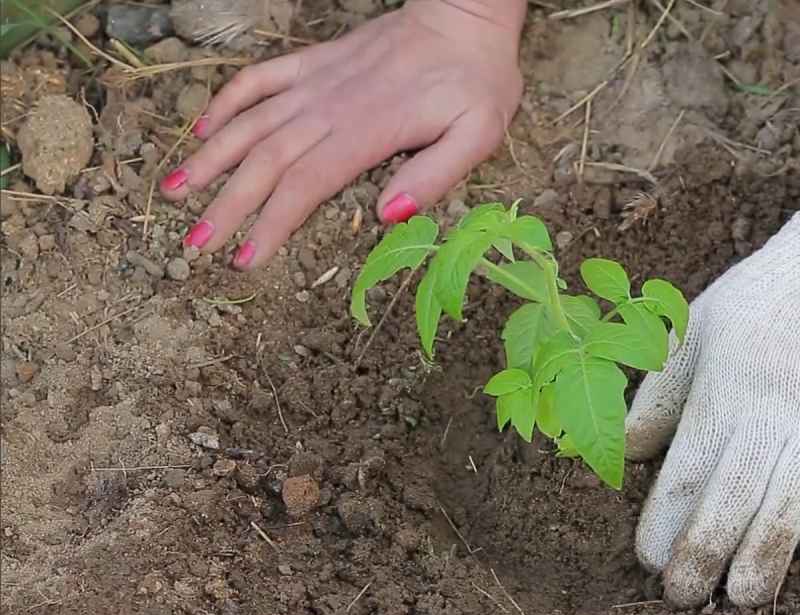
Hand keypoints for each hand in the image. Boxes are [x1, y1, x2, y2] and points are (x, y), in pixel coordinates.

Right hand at [159, 0, 524, 269]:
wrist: (466, 14)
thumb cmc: (479, 79)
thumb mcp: (478, 133)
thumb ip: (434, 175)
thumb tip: (387, 215)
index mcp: (367, 132)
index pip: (304, 186)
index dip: (270, 224)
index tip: (244, 259)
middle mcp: (331, 107)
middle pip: (265, 162)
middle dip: (226, 206)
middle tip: (194, 245)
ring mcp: (318, 82)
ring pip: (249, 122)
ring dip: (210, 158)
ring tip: (174, 190)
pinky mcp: (315, 62)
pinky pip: (258, 79)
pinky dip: (226, 103)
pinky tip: (202, 128)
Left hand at [624, 208, 799, 607]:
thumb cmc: (757, 305)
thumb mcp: (692, 332)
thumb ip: (659, 394)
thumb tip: (625, 452)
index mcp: (724, 389)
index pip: (685, 474)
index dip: (664, 526)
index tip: (651, 561)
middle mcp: (776, 413)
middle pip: (731, 503)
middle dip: (701, 559)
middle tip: (683, 597)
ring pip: (789, 515)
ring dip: (761, 567)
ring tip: (741, 599)